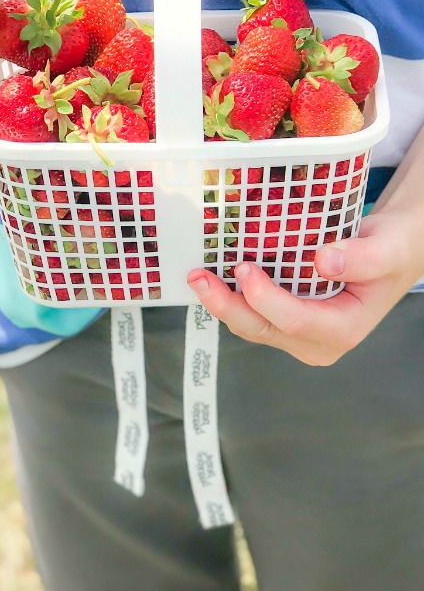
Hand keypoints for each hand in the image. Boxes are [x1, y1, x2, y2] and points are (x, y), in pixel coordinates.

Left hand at [186, 208, 423, 365]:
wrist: (391, 253)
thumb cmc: (392, 250)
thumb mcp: (386, 249)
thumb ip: (361, 258)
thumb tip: (324, 261)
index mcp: (343, 329)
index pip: (294, 320)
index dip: (264, 298)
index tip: (243, 268)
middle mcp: (318, 341)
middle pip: (263, 329)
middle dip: (226, 305)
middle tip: (199, 277)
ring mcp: (300, 336)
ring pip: (252, 326)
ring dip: (223, 302)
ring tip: (198, 275)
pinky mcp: (286, 324)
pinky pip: (253, 315)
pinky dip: (232, 297)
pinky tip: (215, 276)